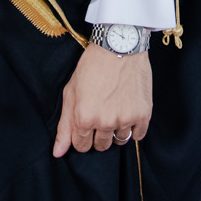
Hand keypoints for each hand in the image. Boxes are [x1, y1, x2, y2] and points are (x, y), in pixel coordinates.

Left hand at [54, 42, 152, 157]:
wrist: (119, 47)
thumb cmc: (92, 67)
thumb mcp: (71, 93)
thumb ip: (64, 126)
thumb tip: (57, 153)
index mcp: (84, 118)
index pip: (81, 146)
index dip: (82, 136)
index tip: (87, 123)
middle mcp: (105, 122)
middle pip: (101, 146)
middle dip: (99, 134)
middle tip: (101, 114)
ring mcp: (125, 118)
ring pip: (119, 140)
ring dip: (116, 130)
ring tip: (115, 109)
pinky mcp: (143, 113)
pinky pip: (138, 135)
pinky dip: (133, 128)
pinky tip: (128, 112)